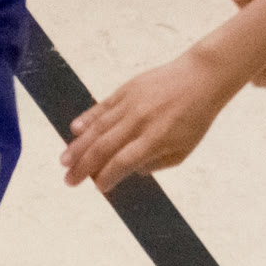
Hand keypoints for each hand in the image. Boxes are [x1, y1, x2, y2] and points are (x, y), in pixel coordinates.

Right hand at [61, 51, 232, 193]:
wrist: (201, 77)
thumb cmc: (195, 118)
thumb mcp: (182, 150)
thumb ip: (155, 164)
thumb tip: (128, 170)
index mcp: (155, 140)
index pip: (122, 163)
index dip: (107, 177)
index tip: (99, 187)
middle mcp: (139, 122)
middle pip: (103, 147)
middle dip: (83, 167)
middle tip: (69, 181)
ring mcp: (130, 103)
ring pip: (97, 128)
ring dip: (78, 146)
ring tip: (64, 161)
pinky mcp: (126, 89)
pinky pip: (102, 107)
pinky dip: (87, 119)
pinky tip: (74, 130)